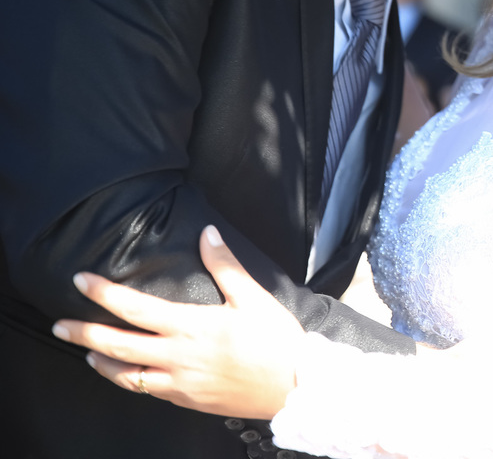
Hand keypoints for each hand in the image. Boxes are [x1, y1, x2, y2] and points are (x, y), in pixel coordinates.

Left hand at [52, 226, 304, 419]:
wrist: (295, 386)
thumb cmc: (277, 340)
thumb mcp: (253, 296)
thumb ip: (225, 264)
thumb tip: (207, 233)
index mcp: (192, 326)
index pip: (134, 308)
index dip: (103, 293)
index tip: (81, 281)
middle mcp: (178, 356)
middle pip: (117, 345)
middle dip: (83, 332)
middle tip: (59, 325)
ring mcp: (179, 382)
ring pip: (125, 375)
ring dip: (100, 361)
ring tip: (86, 350)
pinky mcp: (187, 399)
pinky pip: (147, 391)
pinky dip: (128, 380)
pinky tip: (126, 374)